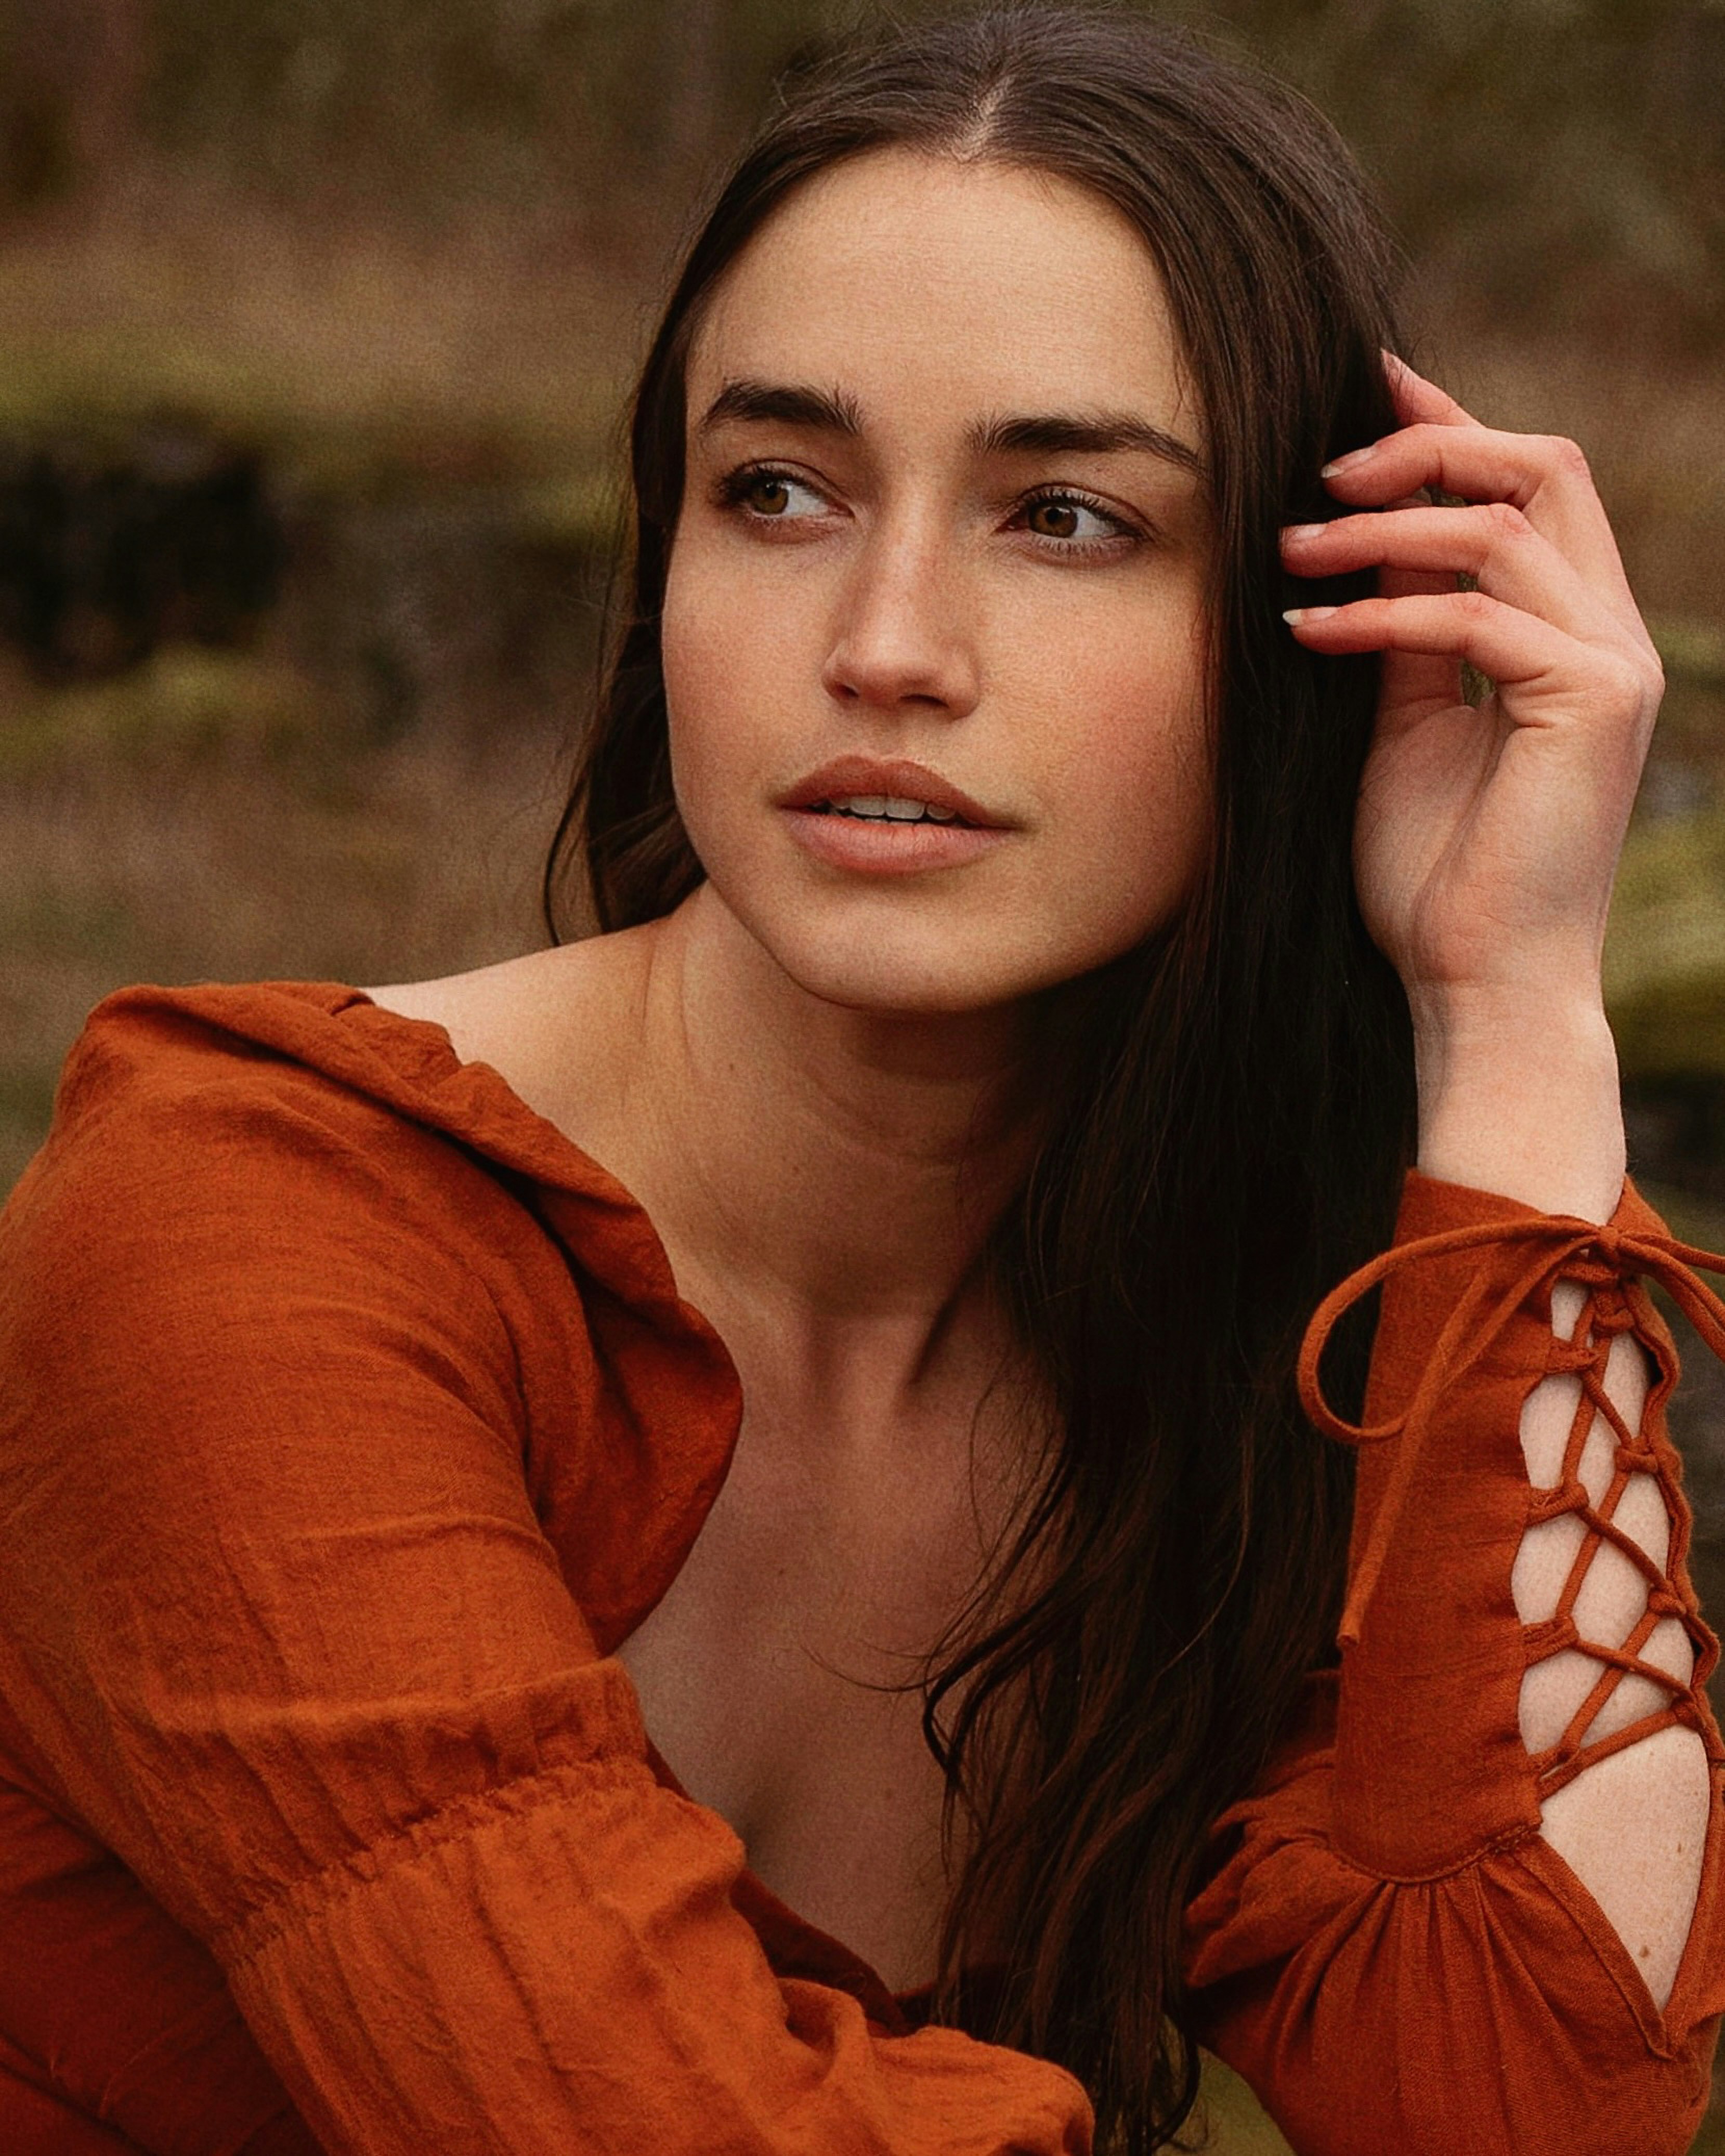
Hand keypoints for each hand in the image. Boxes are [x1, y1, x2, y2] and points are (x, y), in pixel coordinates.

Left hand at [1279, 355, 1662, 1029]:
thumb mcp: (1406, 726)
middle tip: (1319, 471)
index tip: (1363, 390)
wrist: (1476, 981)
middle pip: (1544, 465)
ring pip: (1505, 525)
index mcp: (1574, 630)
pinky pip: (1475, 616)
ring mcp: (1615, 663)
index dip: (1450, 425)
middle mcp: (1611, 632)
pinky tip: (1308, 629)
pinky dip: (1381, 612)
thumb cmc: (1435, 873)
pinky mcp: (1592, 701)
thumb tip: (1365, 540)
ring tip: (1289, 554)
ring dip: (1381, 528)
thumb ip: (1405, 631)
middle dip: (1427, 444)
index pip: (1530, 486)